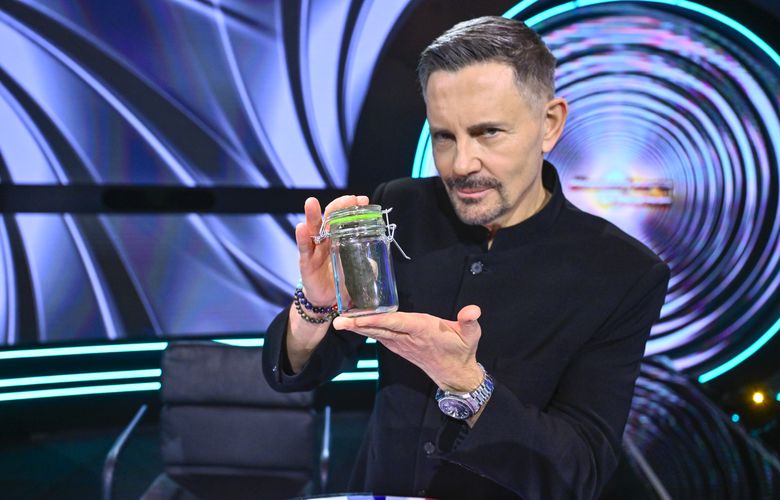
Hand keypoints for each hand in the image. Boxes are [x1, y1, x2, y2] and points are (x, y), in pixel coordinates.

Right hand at [297, 195, 368, 304]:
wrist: (329, 301)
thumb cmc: (344, 281)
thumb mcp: (359, 271)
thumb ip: (367, 264)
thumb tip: (375, 261)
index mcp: (341, 239)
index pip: (347, 219)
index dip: (354, 209)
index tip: (362, 200)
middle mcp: (328, 240)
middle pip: (330, 219)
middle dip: (338, 207)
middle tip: (348, 199)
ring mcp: (316, 249)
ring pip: (313, 229)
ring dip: (312, 215)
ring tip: (311, 202)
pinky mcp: (306, 262)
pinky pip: (304, 249)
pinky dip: (302, 238)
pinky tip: (301, 227)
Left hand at [332, 305, 483, 391]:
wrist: (455, 374)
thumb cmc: (462, 350)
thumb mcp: (472, 335)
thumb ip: (470, 321)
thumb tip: (472, 311)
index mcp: (423, 330)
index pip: (395, 323)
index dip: (377, 320)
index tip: (359, 317)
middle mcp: (408, 338)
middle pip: (379, 330)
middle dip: (358, 325)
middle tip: (338, 321)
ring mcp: (402, 345)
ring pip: (377, 334)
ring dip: (359, 327)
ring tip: (341, 320)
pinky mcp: (400, 347)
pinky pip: (381, 337)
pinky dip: (367, 330)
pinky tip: (356, 325)